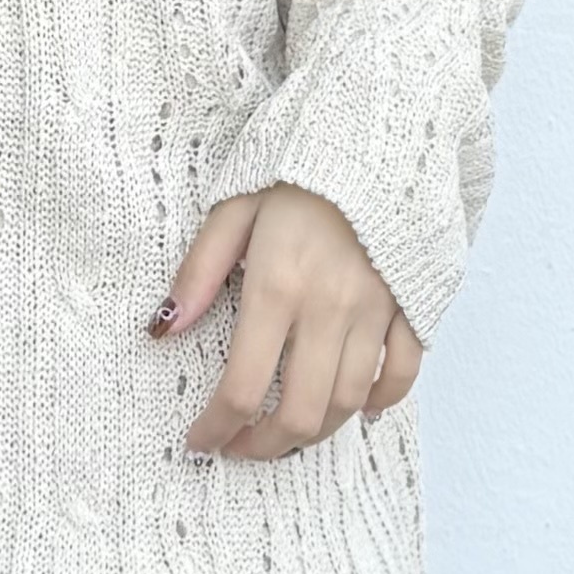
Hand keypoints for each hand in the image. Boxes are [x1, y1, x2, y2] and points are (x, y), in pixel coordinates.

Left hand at [156, 184, 423, 458]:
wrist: (380, 127)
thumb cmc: (297, 165)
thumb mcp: (232, 207)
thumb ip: (198, 272)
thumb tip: (163, 329)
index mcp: (277, 286)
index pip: (242, 386)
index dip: (216, 428)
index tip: (198, 440)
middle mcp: (330, 309)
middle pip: (300, 412)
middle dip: (264, 446)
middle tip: (239, 446)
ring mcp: (376, 311)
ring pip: (348, 402)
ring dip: (313, 431)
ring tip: (283, 431)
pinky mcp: (411, 303)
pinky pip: (402, 373)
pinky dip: (379, 401)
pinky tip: (355, 406)